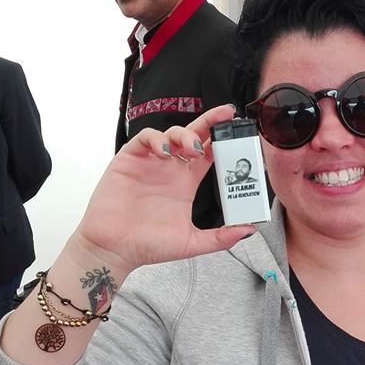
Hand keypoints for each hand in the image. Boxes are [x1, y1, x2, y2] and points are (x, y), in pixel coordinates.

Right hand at [72, 105, 255, 273]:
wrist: (115, 249)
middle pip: (193, 136)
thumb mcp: (191, 242)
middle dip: (211, 122)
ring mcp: (150, 162)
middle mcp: (171, 169)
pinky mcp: (129, 159)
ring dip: (185, 135)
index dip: (224, 142)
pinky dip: (157, 140)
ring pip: (171, 134)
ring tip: (192, 148)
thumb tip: (249, 230)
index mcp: (186, 183)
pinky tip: (164, 153)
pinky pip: (145, 138)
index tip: (240, 135)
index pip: (210, 154)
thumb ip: (221, 237)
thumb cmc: (148, 245)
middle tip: (227, 115)